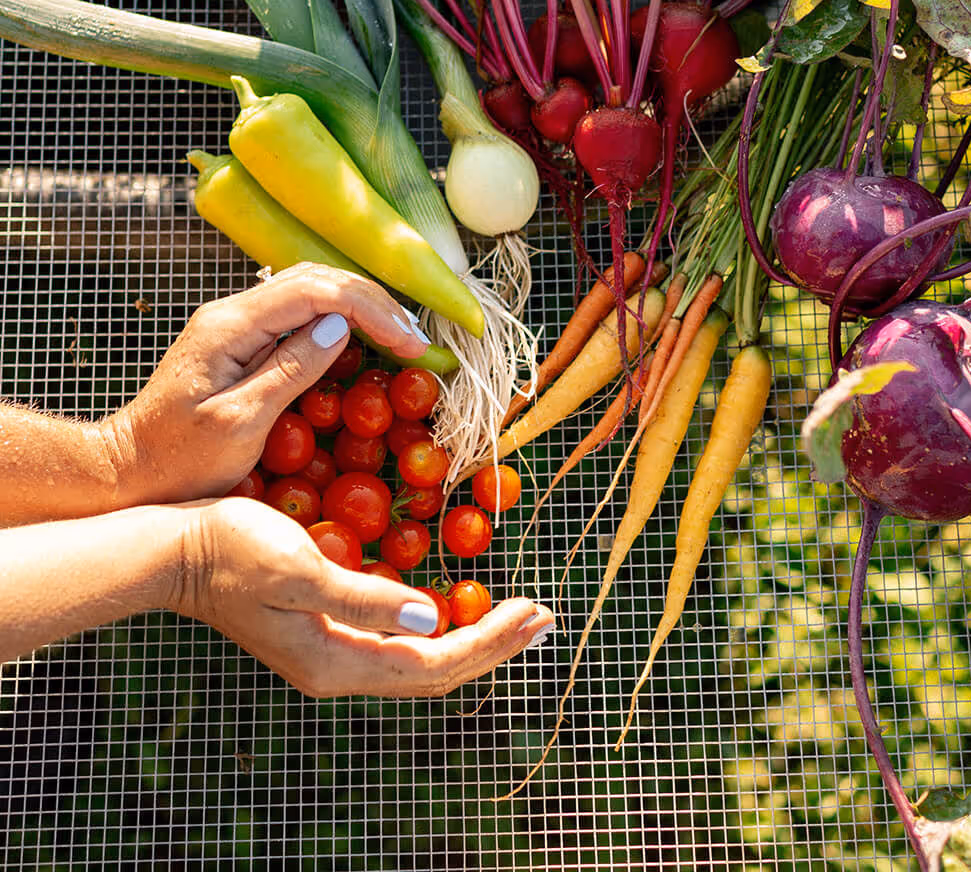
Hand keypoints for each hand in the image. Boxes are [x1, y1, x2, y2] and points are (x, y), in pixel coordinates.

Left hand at [109, 263, 429, 505]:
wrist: (127, 471)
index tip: (410, 343)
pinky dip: (337, 320)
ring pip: (309, 290)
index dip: (372, 310)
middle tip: (416, 339)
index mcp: (231, 325)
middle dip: (374, 303)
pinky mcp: (240, 341)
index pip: (316, 291)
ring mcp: (236, 324)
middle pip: (317, 279)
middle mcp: (233, 312)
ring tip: (400, 336)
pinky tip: (362, 341)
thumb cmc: (178, 460)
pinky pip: (297, 314)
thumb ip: (288, 371)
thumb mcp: (238, 424)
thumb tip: (337, 328)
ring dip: (360, 307)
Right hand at [174, 496, 555, 696]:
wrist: (176, 550)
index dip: (489, 643)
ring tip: (515, 614)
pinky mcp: (325, 627)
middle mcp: (339, 666)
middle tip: (542, 617)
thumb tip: (432, 619)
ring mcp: (331, 650)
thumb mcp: (300, 570)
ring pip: (419, 659)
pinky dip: (438, 624)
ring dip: (471, 636)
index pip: (434, 666)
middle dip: (493, 645)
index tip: (534, 613)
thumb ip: (366, 598)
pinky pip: (397, 639)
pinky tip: (454, 603)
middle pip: (434, 672)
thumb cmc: (234, 550)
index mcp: (336, 660)